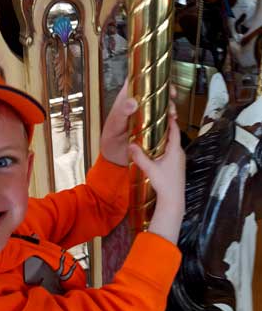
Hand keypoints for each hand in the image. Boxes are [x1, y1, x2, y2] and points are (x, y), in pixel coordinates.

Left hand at [101, 81, 177, 166]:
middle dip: (166, 91)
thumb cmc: (111, 138)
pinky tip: (172, 121)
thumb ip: (121, 112)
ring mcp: (147, 116)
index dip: (147, 74)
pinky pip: (165, 120)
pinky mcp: (154, 127)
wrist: (115, 156)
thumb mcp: (113, 124)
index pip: (137, 80)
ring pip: (163, 105)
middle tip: (171, 94)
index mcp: (126, 100)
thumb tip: (132, 102)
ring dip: (170, 106)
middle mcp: (139, 106)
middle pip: (155, 90)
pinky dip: (171, 120)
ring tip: (172, 112)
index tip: (157, 76)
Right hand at [129, 116, 185, 243]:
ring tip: (153, 131)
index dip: (170, 119)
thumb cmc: (165, 184)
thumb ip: (139, 156)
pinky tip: (155, 149)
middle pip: (173, 136)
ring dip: (164, 138)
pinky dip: (164, 147)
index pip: (174, 130)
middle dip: (164, 127)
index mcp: (175, 150)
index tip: (165, 110)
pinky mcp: (177, 166)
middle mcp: (179, 153)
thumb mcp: (150, 168)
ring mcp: (179, 160)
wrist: (173, 199)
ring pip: (172, 144)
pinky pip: (171, 152)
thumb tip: (130, 145)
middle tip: (155, 119)